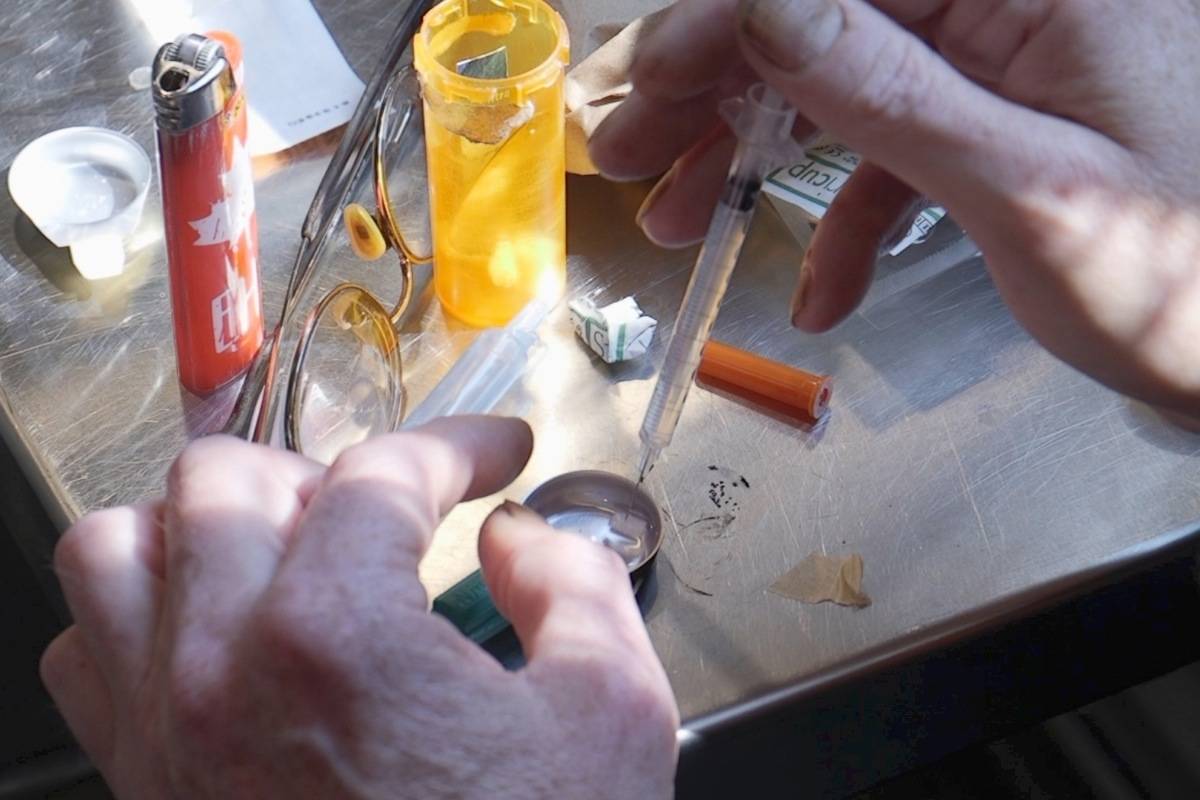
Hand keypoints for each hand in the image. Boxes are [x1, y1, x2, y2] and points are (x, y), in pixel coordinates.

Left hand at [41, 418, 677, 798]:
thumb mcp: (612, 716)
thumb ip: (575, 589)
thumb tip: (522, 540)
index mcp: (341, 637)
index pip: (382, 474)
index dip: (456, 445)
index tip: (490, 454)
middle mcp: (222, 671)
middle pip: (224, 479)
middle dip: (323, 468)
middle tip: (387, 506)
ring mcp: (165, 731)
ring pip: (117, 549)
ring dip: (202, 525)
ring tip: (283, 548)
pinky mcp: (142, 787)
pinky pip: (86, 653)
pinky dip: (139, 615)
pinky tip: (217, 633)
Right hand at [590, 0, 1199, 420]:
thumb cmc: (1181, 284)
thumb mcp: (1022, 192)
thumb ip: (887, 93)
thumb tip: (763, 5)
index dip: (725, 22)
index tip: (646, 88)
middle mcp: (1014, 6)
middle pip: (826, 20)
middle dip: (719, 89)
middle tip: (631, 159)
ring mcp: (1006, 64)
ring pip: (845, 81)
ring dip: (759, 154)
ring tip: (689, 225)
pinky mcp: (1002, 121)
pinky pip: (899, 146)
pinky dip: (848, 215)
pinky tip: (822, 292)